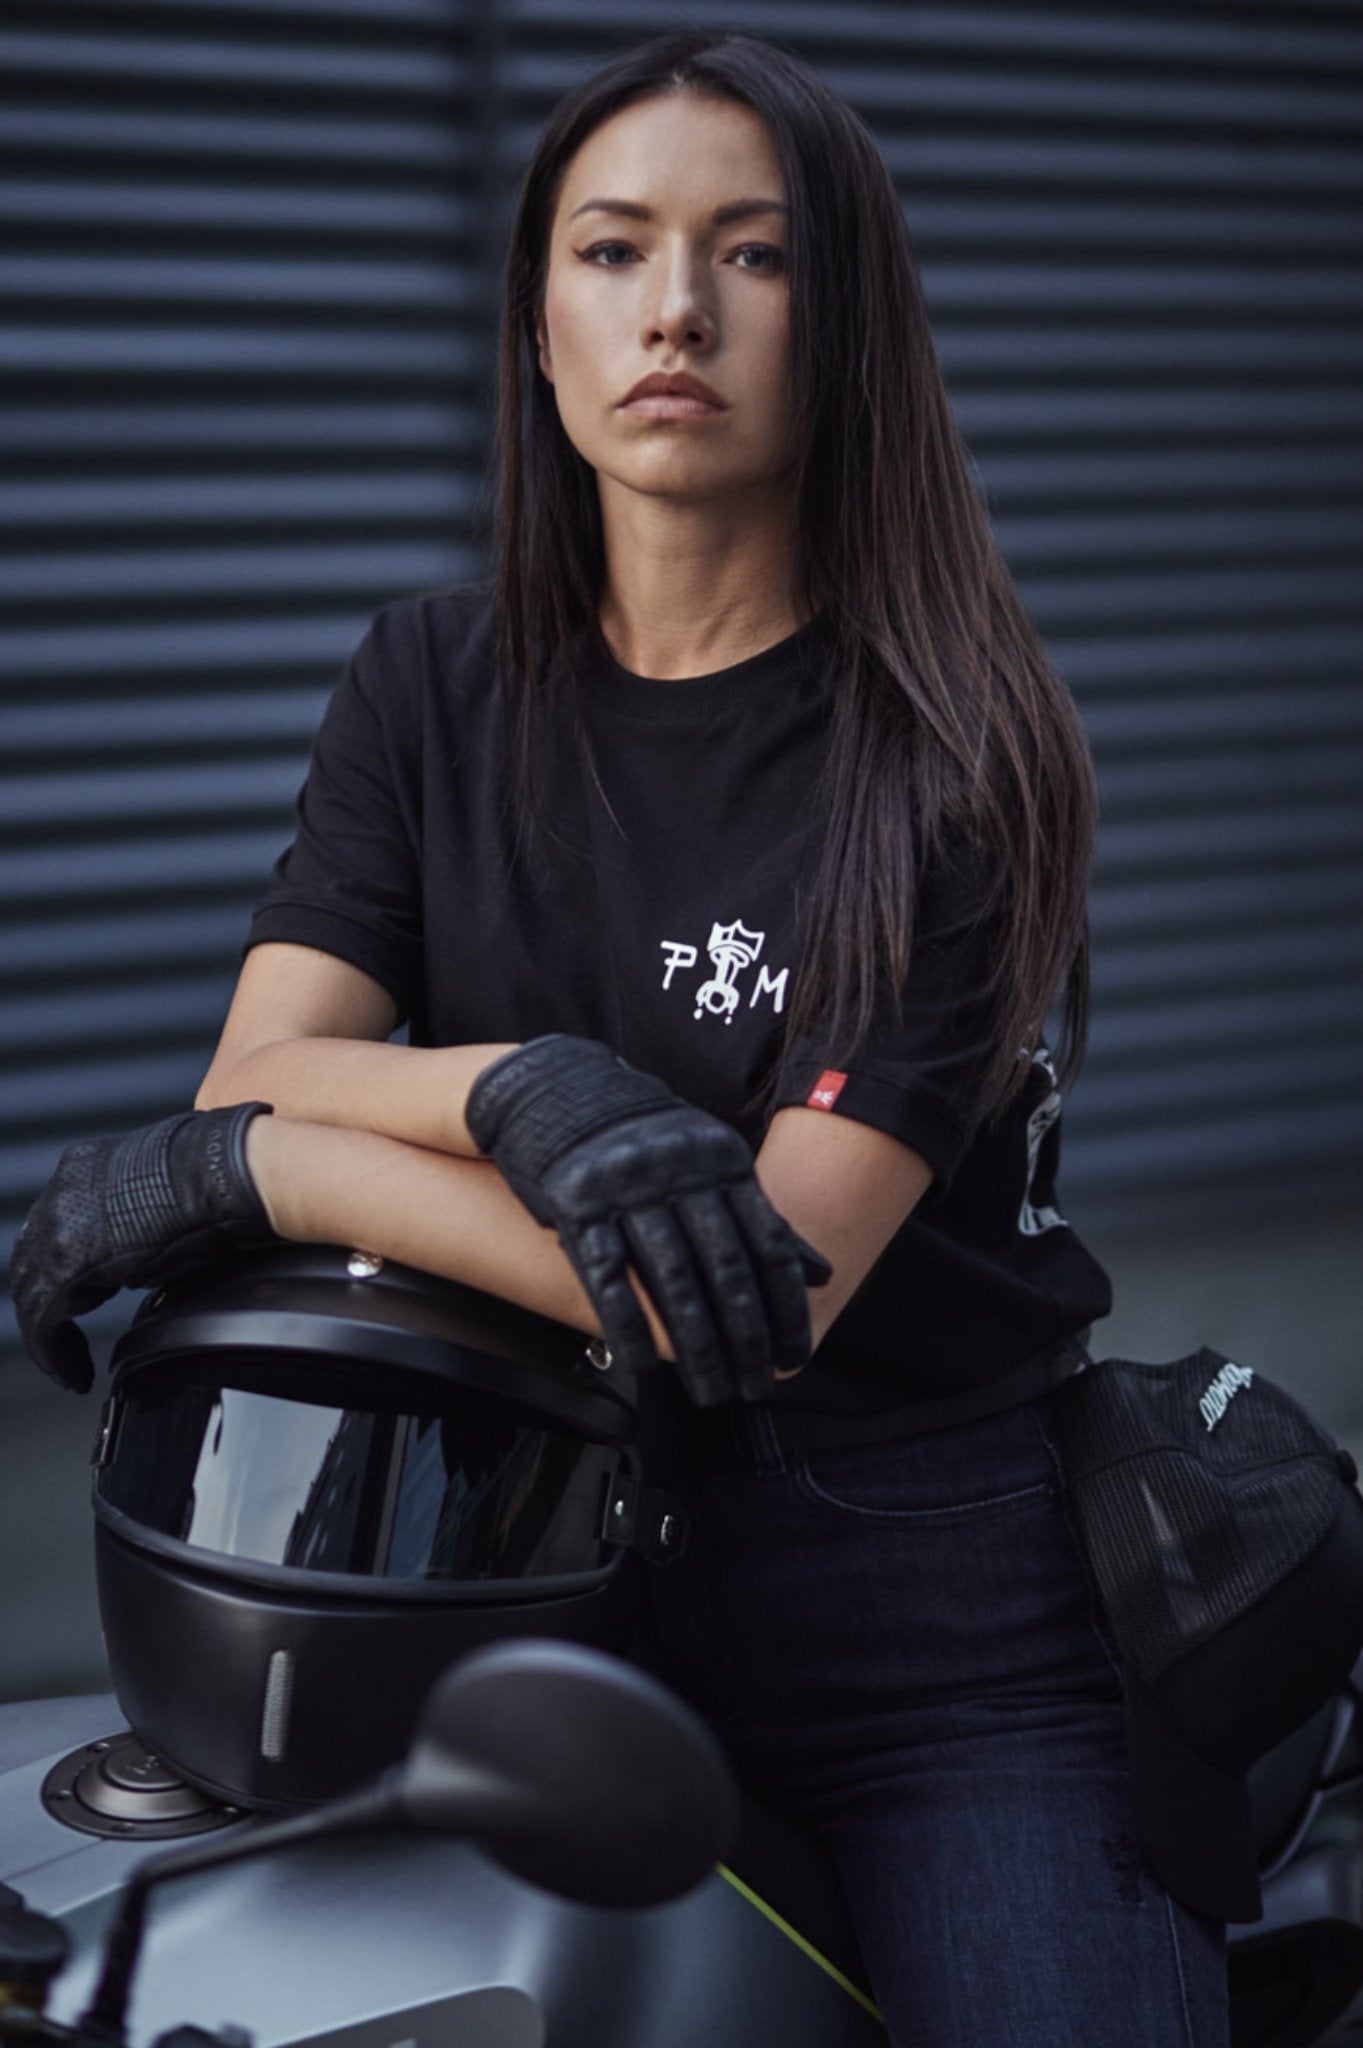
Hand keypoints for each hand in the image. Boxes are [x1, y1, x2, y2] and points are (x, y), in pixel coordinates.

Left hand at [8, 1102, 274, 1393]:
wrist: (225, 1171)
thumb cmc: (221, 1180)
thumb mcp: (168, 1205)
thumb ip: (138, 1236)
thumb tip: (140, 1273)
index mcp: (86, 1167)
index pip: (54, 1227)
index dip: (63, 1271)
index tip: (85, 1301)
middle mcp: (64, 1191)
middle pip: (31, 1260)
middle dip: (49, 1303)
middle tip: (68, 1341)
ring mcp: (60, 1223)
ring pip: (30, 1292)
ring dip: (49, 1334)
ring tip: (73, 1367)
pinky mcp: (67, 1262)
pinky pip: (42, 1321)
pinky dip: (54, 1353)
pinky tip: (75, 1374)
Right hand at [465, 1037, 829, 1407]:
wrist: (557, 1088)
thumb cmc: (646, 1137)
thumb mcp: (711, 1162)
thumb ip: (762, 1217)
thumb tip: (821, 1274)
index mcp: (722, 1160)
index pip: (767, 1244)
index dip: (786, 1308)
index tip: (796, 1357)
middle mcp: (679, 1169)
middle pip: (724, 1269)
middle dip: (745, 1338)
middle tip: (757, 1388)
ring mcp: (626, 1185)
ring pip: (671, 1280)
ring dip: (695, 1347)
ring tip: (710, 1391)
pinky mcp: (576, 1203)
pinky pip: (609, 1276)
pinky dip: (629, 1326)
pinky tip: (642, 1366)